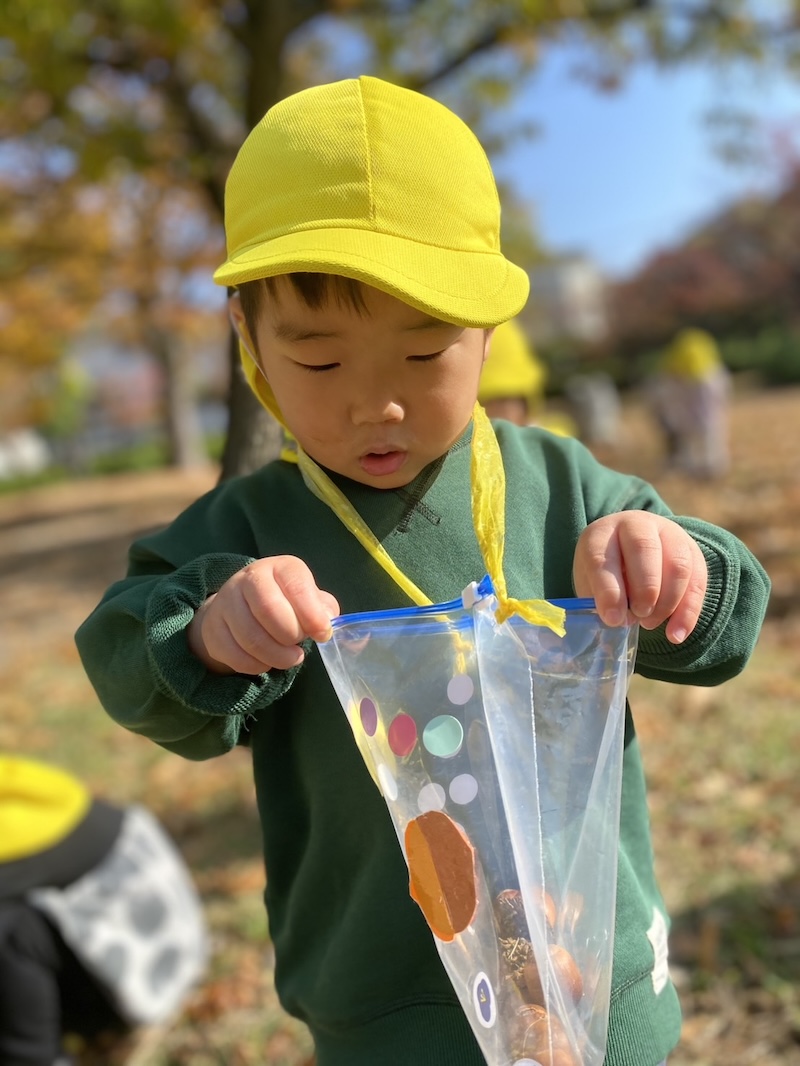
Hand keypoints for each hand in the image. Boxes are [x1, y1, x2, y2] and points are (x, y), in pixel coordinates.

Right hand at [188, 556, 339, 673]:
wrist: (237, 608)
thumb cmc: (283, 603)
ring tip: (289, 659)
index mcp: (279, 568)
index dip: (312, 614)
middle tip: (299, 647)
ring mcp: (226, 602)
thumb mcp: (306, 598)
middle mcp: (249, 578)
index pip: (296, 585)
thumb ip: (322, 608)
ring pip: (251, 637)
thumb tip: (327, 621)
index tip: (322, 634)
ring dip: (276, 656)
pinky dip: (256, 665)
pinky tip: (266, 662)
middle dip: (290, 635)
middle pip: (269, 609)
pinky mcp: (213, 629)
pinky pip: (236, 655)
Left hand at [572, 511, 706, 642]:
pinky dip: (688, 612)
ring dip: (666, 602)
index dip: (608, 589)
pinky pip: (697, 582)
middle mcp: (636, 525)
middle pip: (644, 549)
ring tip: (649, 623)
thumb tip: (613, 627)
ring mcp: (668, 533)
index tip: (613, 619)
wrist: (630, 550)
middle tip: (639, 616)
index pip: (602, 556)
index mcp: (601, 533)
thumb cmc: (606, 573)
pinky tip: (676, 635)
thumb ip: (597, 603)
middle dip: (644, 589)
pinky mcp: (692, 551)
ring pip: (677, 565)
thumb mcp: (591, 583)